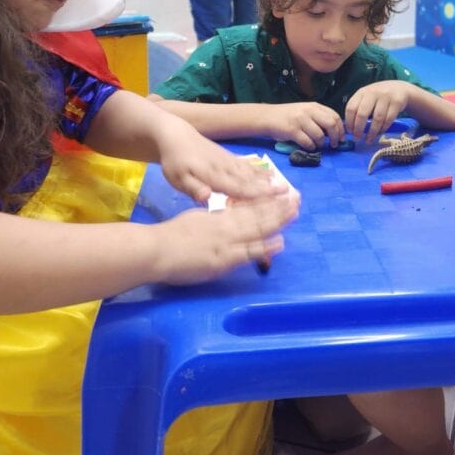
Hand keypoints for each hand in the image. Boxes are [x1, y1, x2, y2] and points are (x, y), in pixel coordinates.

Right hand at [153, 189, 299, 284]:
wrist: (158, 249)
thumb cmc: (170, 236)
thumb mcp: (195, 219)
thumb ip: (212, 219)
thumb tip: (223, 217)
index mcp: (218, 216)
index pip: (246, 207)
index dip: (265, 202)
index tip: (281, 195)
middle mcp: (226, 226)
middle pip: (256, 215)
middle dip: (277, 208)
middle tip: (297, 199)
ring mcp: (227, 242)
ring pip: (257, 229)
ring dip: (277, 221)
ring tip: (295, 212)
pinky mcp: (224, 259)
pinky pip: (248, 252)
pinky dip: (265, 246)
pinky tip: (281, 242)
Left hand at [159, 122, 285, 202]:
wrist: (176, 134)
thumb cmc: (175, 161)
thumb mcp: (178, 178)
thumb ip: (194, 188)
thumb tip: (207, 197)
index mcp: (214, 176)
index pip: (238, 189)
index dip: (256, 196)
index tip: (274, 202)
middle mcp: (226, 169)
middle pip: (250, 182)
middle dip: (269, 190)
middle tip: (289, 197)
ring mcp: (229, 162)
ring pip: (251, 173)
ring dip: (268, 181)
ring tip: (285, 187)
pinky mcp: (229, 157)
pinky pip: (248, 165)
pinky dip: (260, 170)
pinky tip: (271, 174)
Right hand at [266, 102, 344, 150]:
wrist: (267, 117)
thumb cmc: (288, 116)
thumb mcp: (305, 112)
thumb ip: (318, 118)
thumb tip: (334, 132)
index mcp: (314, 106)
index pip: (334, 116)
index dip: (341, 129)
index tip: (341, 138)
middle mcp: (308, 111)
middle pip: (330, 124)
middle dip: (336, 137)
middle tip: (334, 145)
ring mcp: (300, 120)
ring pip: (319, 135)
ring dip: (322, 144)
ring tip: (319, 146)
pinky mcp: (292, 130)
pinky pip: (307, 142)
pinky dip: (311, 147)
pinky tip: (309, 147)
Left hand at [344, 80, 409, 143]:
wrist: (400, 89)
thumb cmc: (379, 97)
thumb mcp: (367, 98)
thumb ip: (359, 108)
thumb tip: (350, 128)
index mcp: (362, 92)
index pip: (351, 108)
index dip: (349, 122)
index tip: (350, 132)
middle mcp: (373, 93)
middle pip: (362, 114)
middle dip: (358, 129)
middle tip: (357, 138)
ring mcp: (385, 97)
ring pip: (377, 118)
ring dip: (372, 132)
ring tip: (368, 140)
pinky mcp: (396, 102)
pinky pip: (388, 119)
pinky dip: (383, 129)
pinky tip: (379, 133)